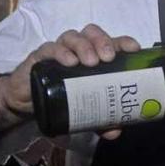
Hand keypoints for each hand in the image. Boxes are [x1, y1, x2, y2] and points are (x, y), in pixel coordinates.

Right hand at [0, 23, 140, 138]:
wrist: (30, 102)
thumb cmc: (64, 97)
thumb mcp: (86, 110)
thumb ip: (101, 120)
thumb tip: (115, 132)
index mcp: (95, 56)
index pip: (112, 42)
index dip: (124, 42)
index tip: (134, 49)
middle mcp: (79, 49)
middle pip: (93, 33)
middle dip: (103, 42)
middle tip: (108, 58)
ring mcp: (60, 50)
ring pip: (73, 37)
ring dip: (85, 46)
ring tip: (91, 62)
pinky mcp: (41, 57)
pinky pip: (50, 48)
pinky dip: (61, 53)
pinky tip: (69, 62)